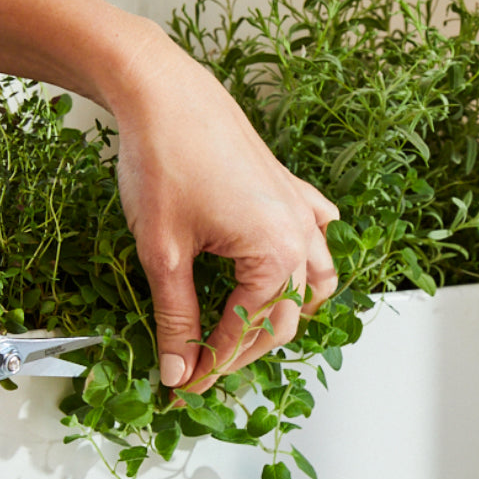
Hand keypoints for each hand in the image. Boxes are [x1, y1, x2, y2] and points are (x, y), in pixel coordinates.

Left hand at [110, 31, 339, 390]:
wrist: (163, 92)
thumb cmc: (164, 161)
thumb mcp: (163, 253)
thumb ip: (176, 318)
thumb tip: (178, 369)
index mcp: (276, 255)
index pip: (247, 332)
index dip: (211, 365)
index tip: (182, 386)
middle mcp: (299, 235)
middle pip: (284, 315)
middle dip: (243, 347)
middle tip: (199, 367)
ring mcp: (298, 210)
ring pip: (314, 279)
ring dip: (287, 309)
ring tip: (247, 328)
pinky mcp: (287, 189)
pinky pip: (315, 231)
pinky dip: (309, 253)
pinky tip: (291, 258)